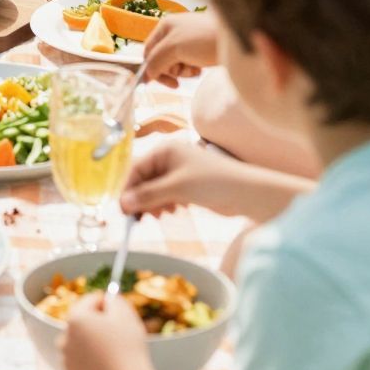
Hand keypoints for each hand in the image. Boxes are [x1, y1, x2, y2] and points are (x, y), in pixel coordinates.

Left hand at [62, 291, 151, 369]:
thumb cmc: (127, 348)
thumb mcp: (125, 314)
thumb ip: (115, 299)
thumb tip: (108, 299)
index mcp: (75, 319)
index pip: (90, 301)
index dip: (107, 303)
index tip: (119, 312)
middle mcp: (64, 338)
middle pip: (82, 323)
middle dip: (97, 325)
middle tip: (118, 333)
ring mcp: (66, 361)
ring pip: (80, 345)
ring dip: (92, 344)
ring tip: (114, 354)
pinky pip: (81, 365)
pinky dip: (91, 364)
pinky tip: (108, 369)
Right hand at [120, 135, 240, 217]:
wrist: (246, 193)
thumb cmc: (213, 183)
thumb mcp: (177, 188)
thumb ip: (148, 195)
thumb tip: (122, 204)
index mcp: (165, 150)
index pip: (136, 169)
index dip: (127, 190)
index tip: (123, 211)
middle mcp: (170, 158)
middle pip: (144, 180)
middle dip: (141, 199)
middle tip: (140, 219)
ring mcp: (179, 172)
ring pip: (154, 190)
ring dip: (153, 204)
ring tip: (161, 215)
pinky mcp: (187, 185)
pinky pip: (166, 195)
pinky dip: (165, 204)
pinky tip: (173, 211)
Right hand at [140, 9, 219, 84]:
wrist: (236, 38)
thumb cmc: (204, 39)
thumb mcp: (174, 48)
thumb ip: (156, 61)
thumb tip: (146, 75)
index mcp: (165, 26)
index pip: (148, 51)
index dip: (151, 68)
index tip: (157, 84)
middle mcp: (175, 31)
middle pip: (161, 59)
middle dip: (170, 70)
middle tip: (180, 76)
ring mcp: (189, 40)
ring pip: (175, 63)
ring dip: (182, 71)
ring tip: (194, 69)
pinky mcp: (201, 49)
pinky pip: (188, 63)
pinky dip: (192, 69)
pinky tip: (201, 69)